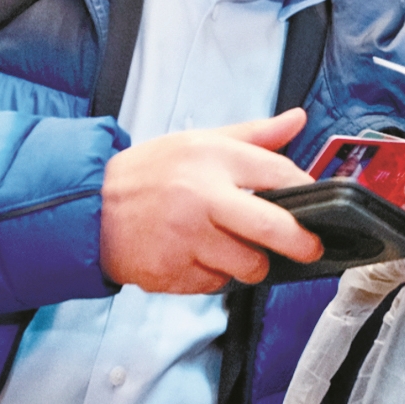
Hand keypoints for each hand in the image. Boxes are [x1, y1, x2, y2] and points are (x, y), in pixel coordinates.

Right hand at [99, 110, 322, 291]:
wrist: (89, 207)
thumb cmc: (148, 175)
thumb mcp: (199, 141)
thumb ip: (253, 134)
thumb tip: (297, 120)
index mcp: (212, 157)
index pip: (282, 175)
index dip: (307, 192)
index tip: (315, 204)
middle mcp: (201, 196)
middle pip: (275, 228)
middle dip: (302, 243)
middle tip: (309, 247)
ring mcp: (187, 238)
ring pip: (250, 265)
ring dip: (251, 263)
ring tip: (232, 247)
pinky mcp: (173, 271)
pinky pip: (217, 283)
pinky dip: (215, 275)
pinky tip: (197, 257)